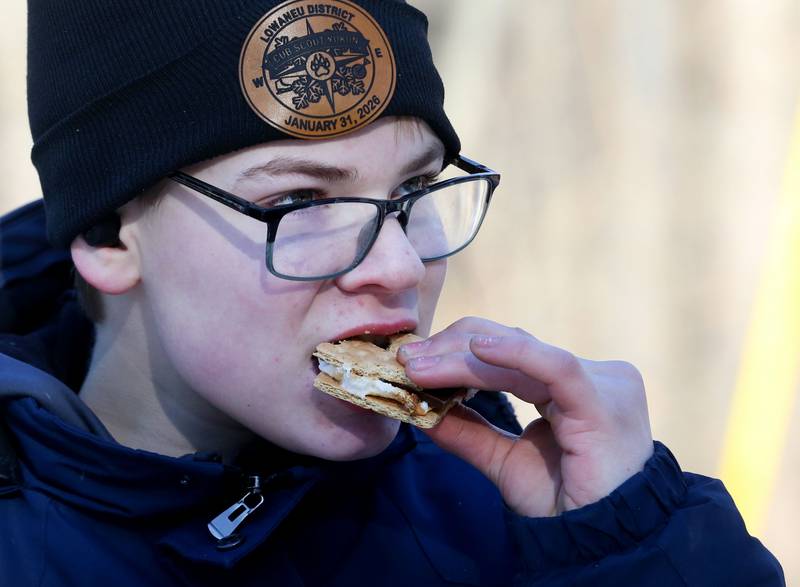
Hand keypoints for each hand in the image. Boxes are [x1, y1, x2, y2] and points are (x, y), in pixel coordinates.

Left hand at [397, 317, 652, 516]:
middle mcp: (592, 374)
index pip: (510, 350)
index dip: (458, 350)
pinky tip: (476, 350)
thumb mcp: (504, 460)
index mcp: (573, 383)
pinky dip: (514, 353)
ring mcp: (602, 383)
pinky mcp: (603, 401)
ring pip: (521, 354)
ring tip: (420, 366)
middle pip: (512, 342)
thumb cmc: (564, 503)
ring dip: (463, 358)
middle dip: (452, 349)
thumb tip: (422, 407)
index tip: (412, 361)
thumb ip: (468, 431)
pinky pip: (555, 368)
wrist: (602, 544)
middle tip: (407, 360)